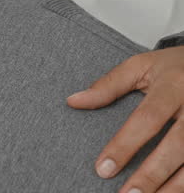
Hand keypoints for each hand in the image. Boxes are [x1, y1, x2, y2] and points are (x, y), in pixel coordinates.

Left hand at [67, 46, 183, 192]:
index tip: (103, 169)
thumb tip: (73, 101)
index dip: (124, 145)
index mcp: (172, 86)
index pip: (147, 120)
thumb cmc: (174, 67)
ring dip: (173, 186)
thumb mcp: (141, 66)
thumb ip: (109, 85)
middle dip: (152, 173)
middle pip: (176, 145)